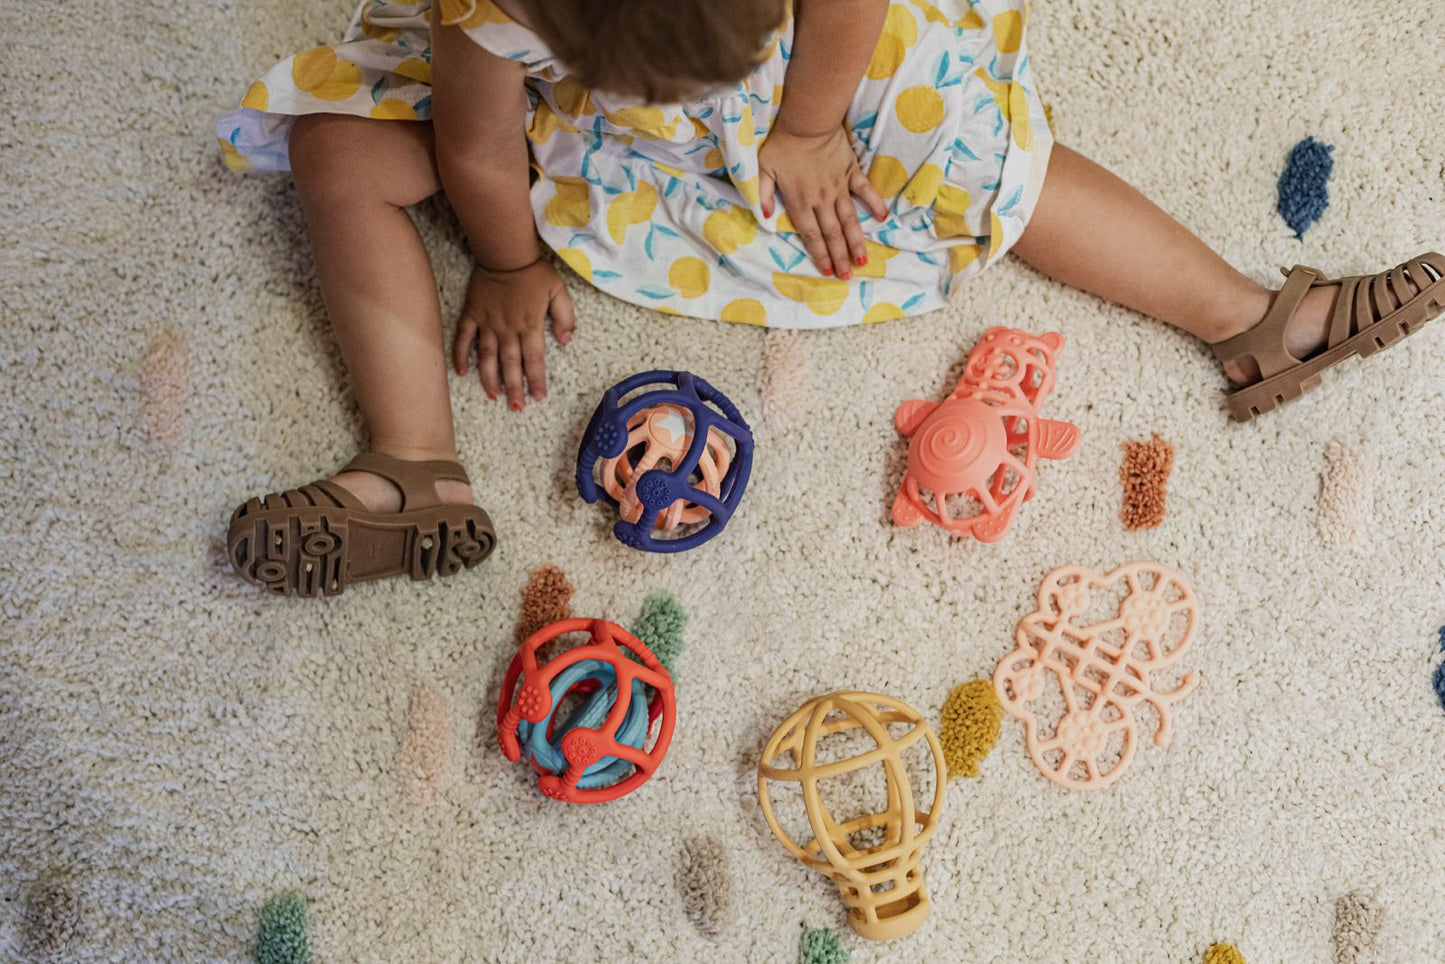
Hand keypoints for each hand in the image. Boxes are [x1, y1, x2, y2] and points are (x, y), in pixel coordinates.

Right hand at [452, 258, 575, 408]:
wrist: (504, 253)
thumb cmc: (534, 273)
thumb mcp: (559, 290)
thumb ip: (565, 316)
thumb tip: (566, 341)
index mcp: (530, 324)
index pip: (534, 358)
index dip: (535, 379)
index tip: (537, 397)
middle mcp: (507, 328)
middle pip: (510, 363)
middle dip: (513, 386)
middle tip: (516, 407)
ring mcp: (487, 322)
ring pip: (487, 356)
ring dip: (489, 378)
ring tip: (493, 396)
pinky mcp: (472, 314)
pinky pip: (464, 337)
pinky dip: (461, 355)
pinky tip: (460, 372)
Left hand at [758, 124, 887, 278]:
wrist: (808, 122)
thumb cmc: (782, 145)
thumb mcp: (763, 169)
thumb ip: (763, 194)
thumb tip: (767, 216)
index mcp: (800, 202)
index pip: (811, 235)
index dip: (819, 255)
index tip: (827, 271)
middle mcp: (822, 200)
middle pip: (832, 234)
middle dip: (839, 257)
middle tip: (847, 276)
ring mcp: (839, 187)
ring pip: (849, 220)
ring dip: (856, 242)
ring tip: (863, 260)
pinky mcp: (851, 172)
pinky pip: (865, 191)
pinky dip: (874, 204)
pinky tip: (882, 218)